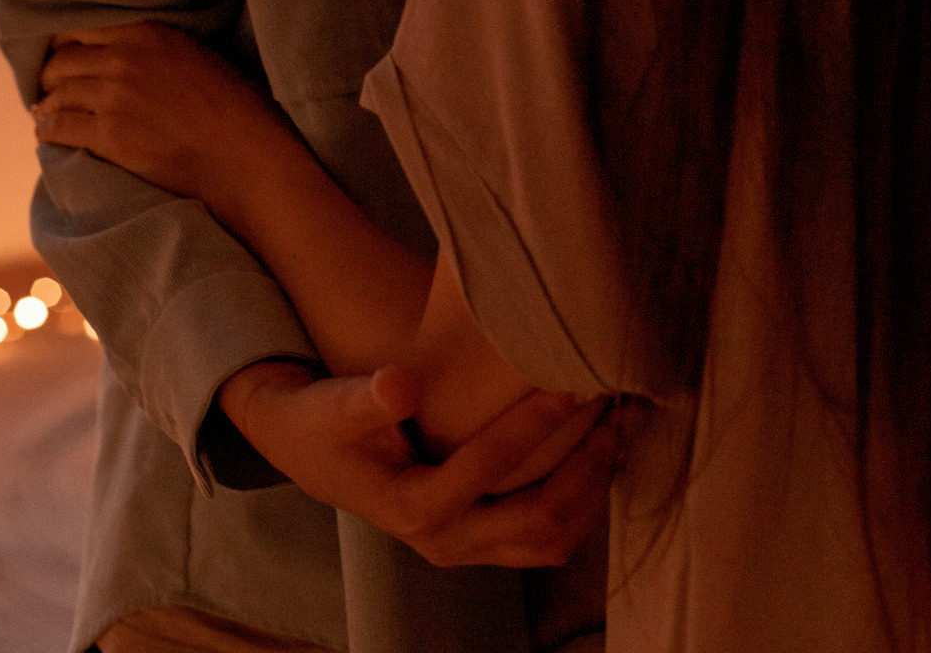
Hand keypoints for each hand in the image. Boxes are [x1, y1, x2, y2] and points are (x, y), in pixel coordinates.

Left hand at [33, 21, 286, 200]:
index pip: (79, 30)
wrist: (243, 153)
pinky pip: (59, 128)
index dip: (63, 47)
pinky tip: (48, 137)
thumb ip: (154, 50)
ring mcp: (113, 97)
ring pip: (56, 96)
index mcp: (146, 33)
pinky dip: (48, 132)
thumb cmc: (233, 107)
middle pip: (61, 63)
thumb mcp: (194, 56)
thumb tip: (122, 59)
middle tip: (48, 92)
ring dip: (48, 107)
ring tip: (46, 116)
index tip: (60, 60)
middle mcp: (123, 58)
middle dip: (51, 78)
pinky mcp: (108, 135)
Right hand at [218, 360, 620, 569]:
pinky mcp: (481, 540)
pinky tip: (599, 450)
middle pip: (539, 522)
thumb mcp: (335, 405)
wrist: (309, 453)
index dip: (534, 425)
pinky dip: (580, 501)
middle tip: (615, 411)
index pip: (490, 469)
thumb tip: (401, 383)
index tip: (570, 382)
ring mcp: (467, 548)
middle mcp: (446, 542)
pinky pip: (545, 537)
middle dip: (586, 467)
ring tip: (621, 428)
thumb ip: (367, 398)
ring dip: (593, 488)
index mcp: (414, 509)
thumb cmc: (323, 422)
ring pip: (551, 540)